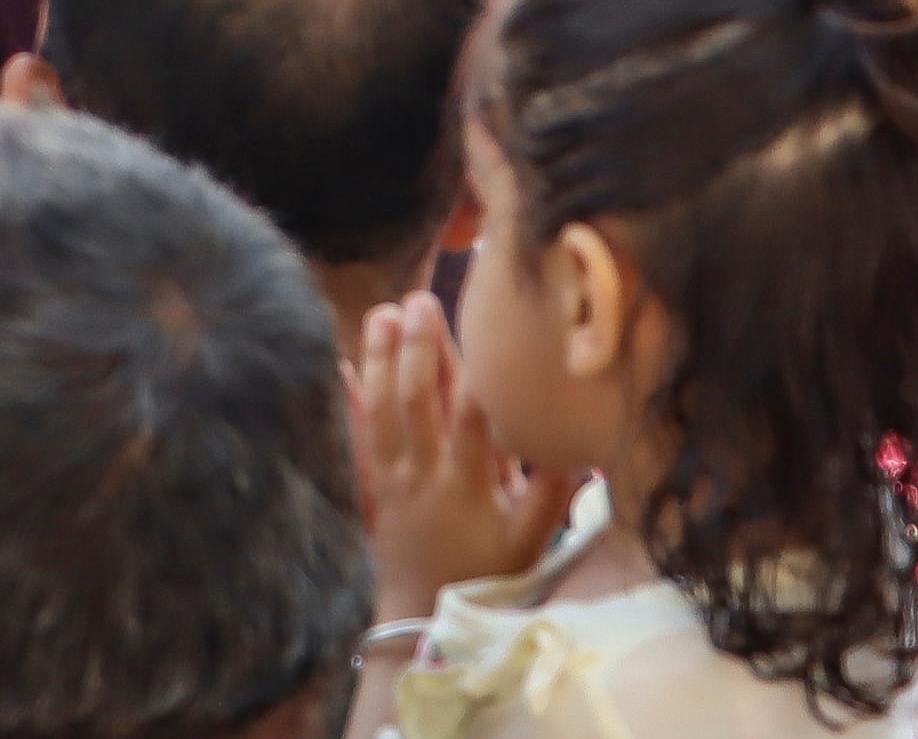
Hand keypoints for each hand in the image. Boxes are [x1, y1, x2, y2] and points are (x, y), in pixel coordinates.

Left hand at [352, 292, 563, 617]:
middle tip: (419, 300)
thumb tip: (578, 447)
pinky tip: (339, 365)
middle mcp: (424, 474)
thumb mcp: (528, 543)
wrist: (420, 617)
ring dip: (380, 359)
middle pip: (417, 401)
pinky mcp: (370, 486)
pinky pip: (354, 438)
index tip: (481, 329)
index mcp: (467, 485)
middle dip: (419, 348)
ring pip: (381, 409)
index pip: (473, 419)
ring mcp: (391, 478)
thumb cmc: (484, 576)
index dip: (476, 374)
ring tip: (382, 313)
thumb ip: (551, 495)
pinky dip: (346, 401)